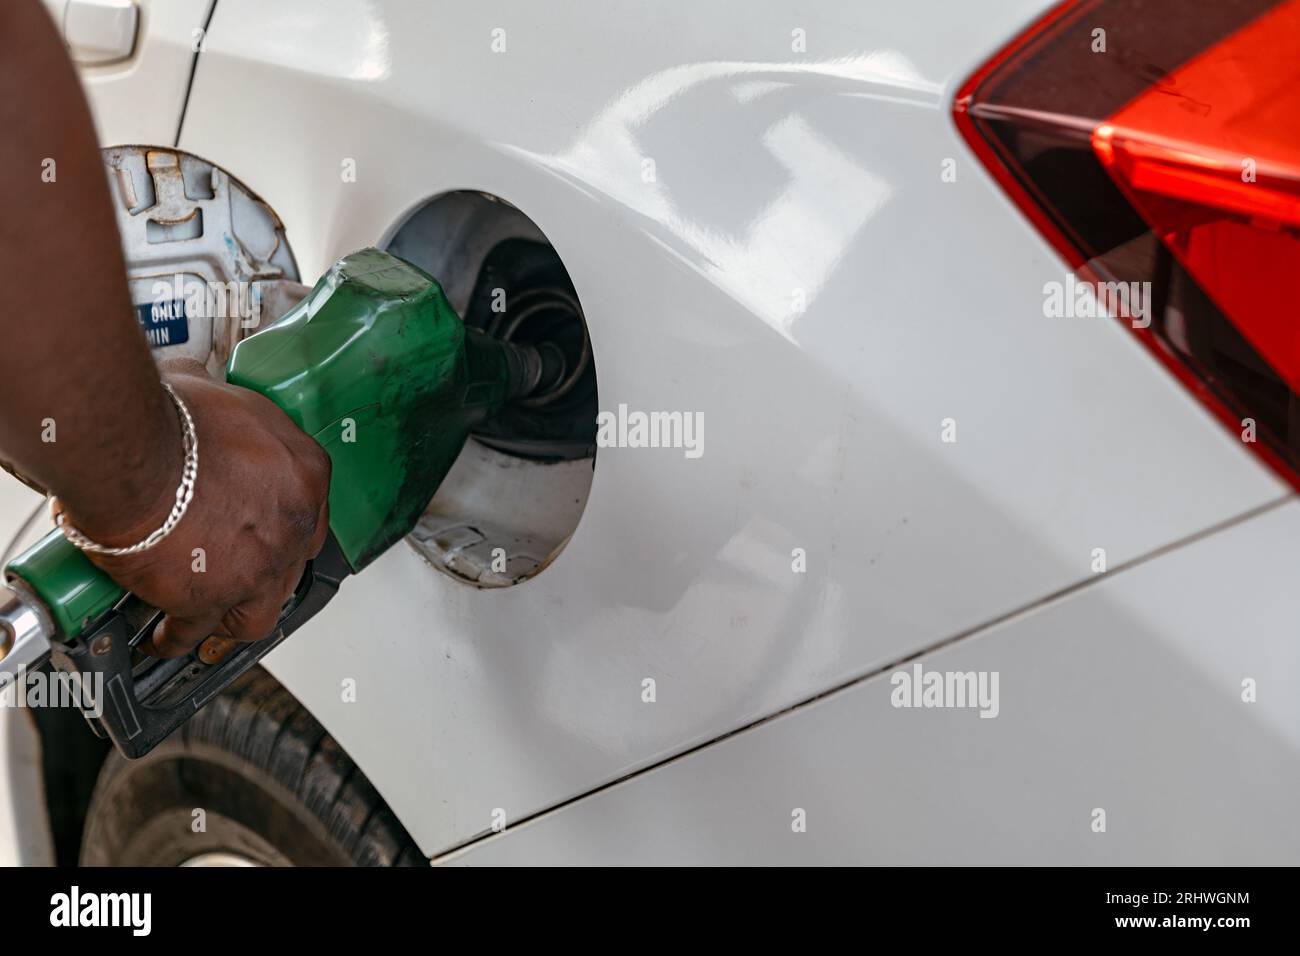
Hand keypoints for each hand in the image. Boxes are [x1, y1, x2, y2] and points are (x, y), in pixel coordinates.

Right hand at [68, 360, 330, 657]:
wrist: (133, 453)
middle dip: (266, 576)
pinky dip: (179, 637)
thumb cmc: (172, 419)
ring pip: (256, 613)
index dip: (287, 528)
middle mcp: (292, 525)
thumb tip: (195, 379)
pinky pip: (196, 630)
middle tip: (240, 576)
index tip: (272, 535)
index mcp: (304, 473)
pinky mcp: (212, 598)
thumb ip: (217, 399)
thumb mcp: (213, 391)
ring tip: (213, 622)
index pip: (312, 513)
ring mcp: (258, 568)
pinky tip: (166, 638)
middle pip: (290, 567)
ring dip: (234, 619)